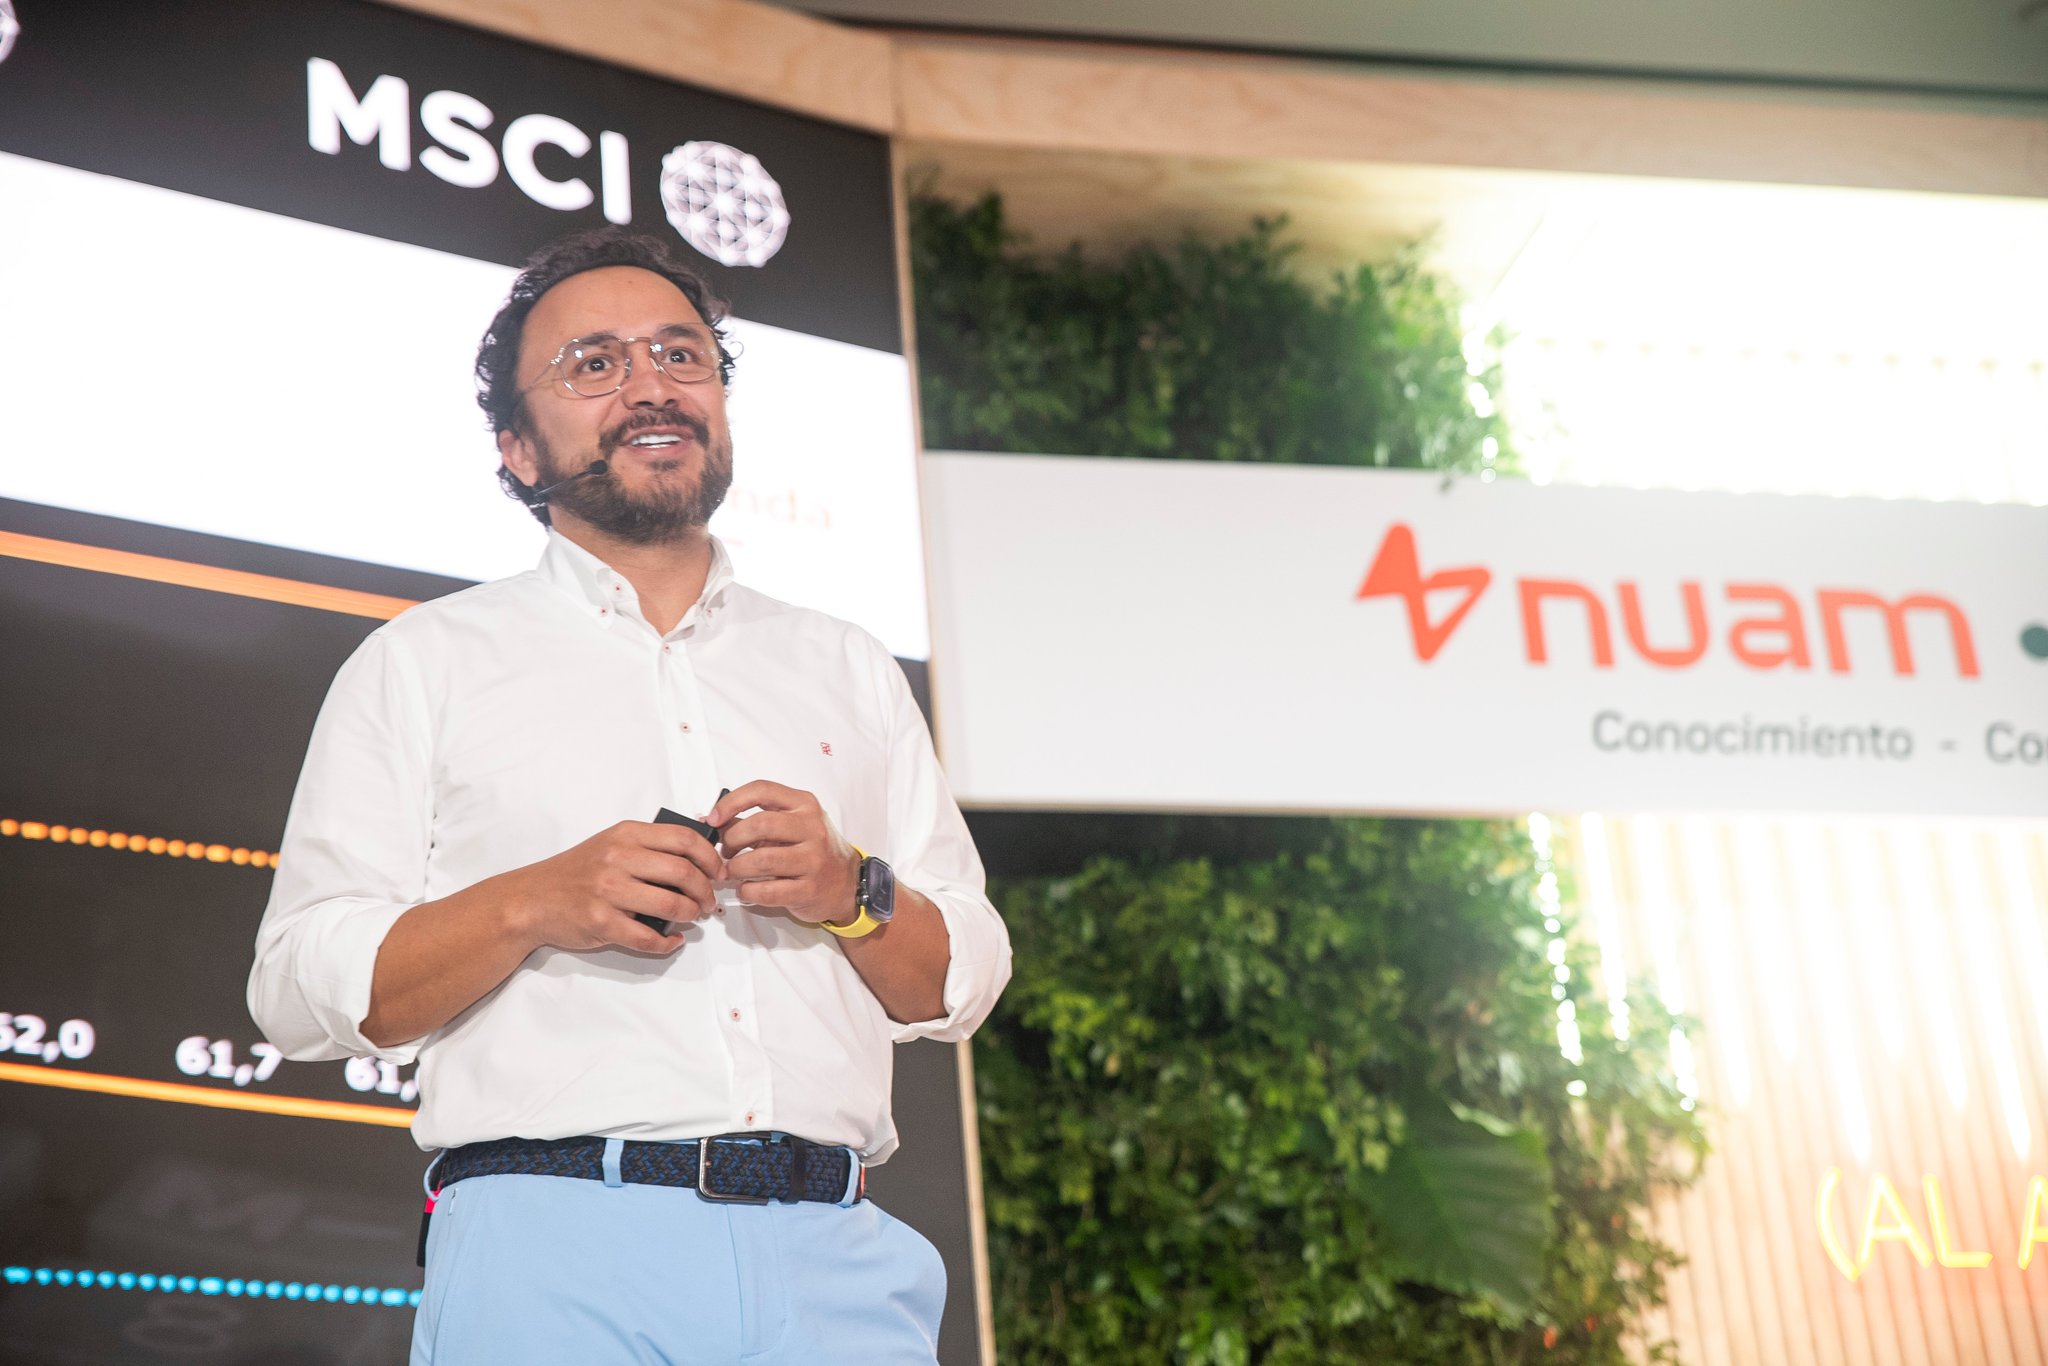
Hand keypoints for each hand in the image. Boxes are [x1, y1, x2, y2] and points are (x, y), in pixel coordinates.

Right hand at [505, 820, 721, 952]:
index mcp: (626, 834)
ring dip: (691, 914)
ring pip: (671, 904)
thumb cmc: (577, 872)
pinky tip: (671, 940)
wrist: (531, 899)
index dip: (711, 857)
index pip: (684, 838)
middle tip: (709, 902)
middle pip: (684, 871)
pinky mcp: (601, 922)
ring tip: (692, 917)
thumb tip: (699, 856)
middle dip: (706, 890)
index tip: (719, 871)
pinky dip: (667, 942)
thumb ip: (649, 846)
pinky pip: (648, 937)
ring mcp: (609, 891)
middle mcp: (618, 858)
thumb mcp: (611, 843)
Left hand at [711, 781, 859, 925]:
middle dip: (733, 839)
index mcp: (804, 805)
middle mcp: (812, 828)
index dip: (731, 802)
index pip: (762, 790)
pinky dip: (747, 892)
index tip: (714, 818)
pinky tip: (747, 890)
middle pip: (760, 825)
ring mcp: (813, 860)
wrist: (847, 883)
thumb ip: (755, 821)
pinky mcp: (809, 889)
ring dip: (737, 868)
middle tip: (727, 851)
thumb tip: (714, 820)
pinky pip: (767, 891)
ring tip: (734, 872)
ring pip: (761, 860)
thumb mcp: (791, 826)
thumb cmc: (812, 851)